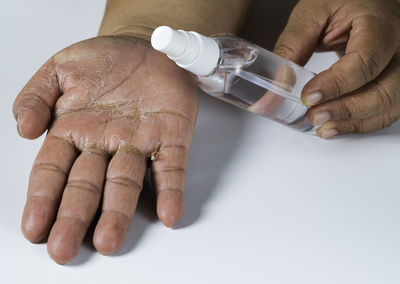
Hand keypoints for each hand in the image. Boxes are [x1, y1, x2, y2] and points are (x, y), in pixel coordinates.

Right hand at [13, 35, 197, 263]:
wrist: (148, 47)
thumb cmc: (105, 61)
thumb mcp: (61, 68)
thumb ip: (36, 96)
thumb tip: (23, 129)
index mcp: (75, 130)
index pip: (54, 170)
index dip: (43, 198)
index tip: (35, 227)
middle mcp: (105, 144)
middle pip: (87, 185)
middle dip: (75, 216)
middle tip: (63, 248)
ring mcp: (140, 143)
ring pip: (126, 182)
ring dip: (119, 211)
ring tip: (109, 239)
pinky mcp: (172, 138)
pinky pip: (171, 168)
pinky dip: (170, 191)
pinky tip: (169, 213)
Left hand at [274, 0, 399, 137]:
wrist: (363, 0)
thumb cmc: (342, 0)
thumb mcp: (312, 13)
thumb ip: (293, 46)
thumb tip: (279, 81)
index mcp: (381, 25)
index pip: (365, 62)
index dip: (336, 85)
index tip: (308, 97)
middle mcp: (399, 48)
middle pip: (384, 90)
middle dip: (346, 110)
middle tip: (314, 116)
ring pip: (389, 105)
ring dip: (354, 121)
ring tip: (323, 127)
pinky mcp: (394, 78)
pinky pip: (387, 108)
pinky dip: (362, 122)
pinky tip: (337, 125)